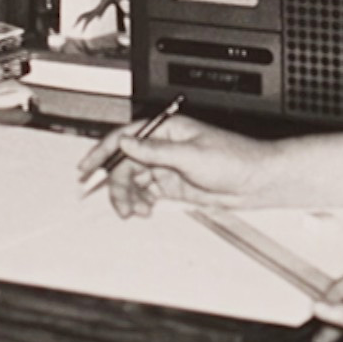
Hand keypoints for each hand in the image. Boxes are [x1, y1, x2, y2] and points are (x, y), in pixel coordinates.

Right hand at [75, 115, 276, 217]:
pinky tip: (144, 210)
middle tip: (111, 200)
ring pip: (134, 181)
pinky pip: (146, 193)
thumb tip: (126, 142)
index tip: (87, 167)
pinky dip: (140, 202)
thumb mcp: (191, 154)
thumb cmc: (233, 159)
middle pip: (125, 163)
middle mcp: (163, 147)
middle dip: (115, 182)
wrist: (255, 181)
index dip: (103, 152)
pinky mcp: (173, 185)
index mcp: (165, 130)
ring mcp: (167, 166)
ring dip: (128, 196)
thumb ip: (155, 150)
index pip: (125, 137)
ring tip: (134, 211)